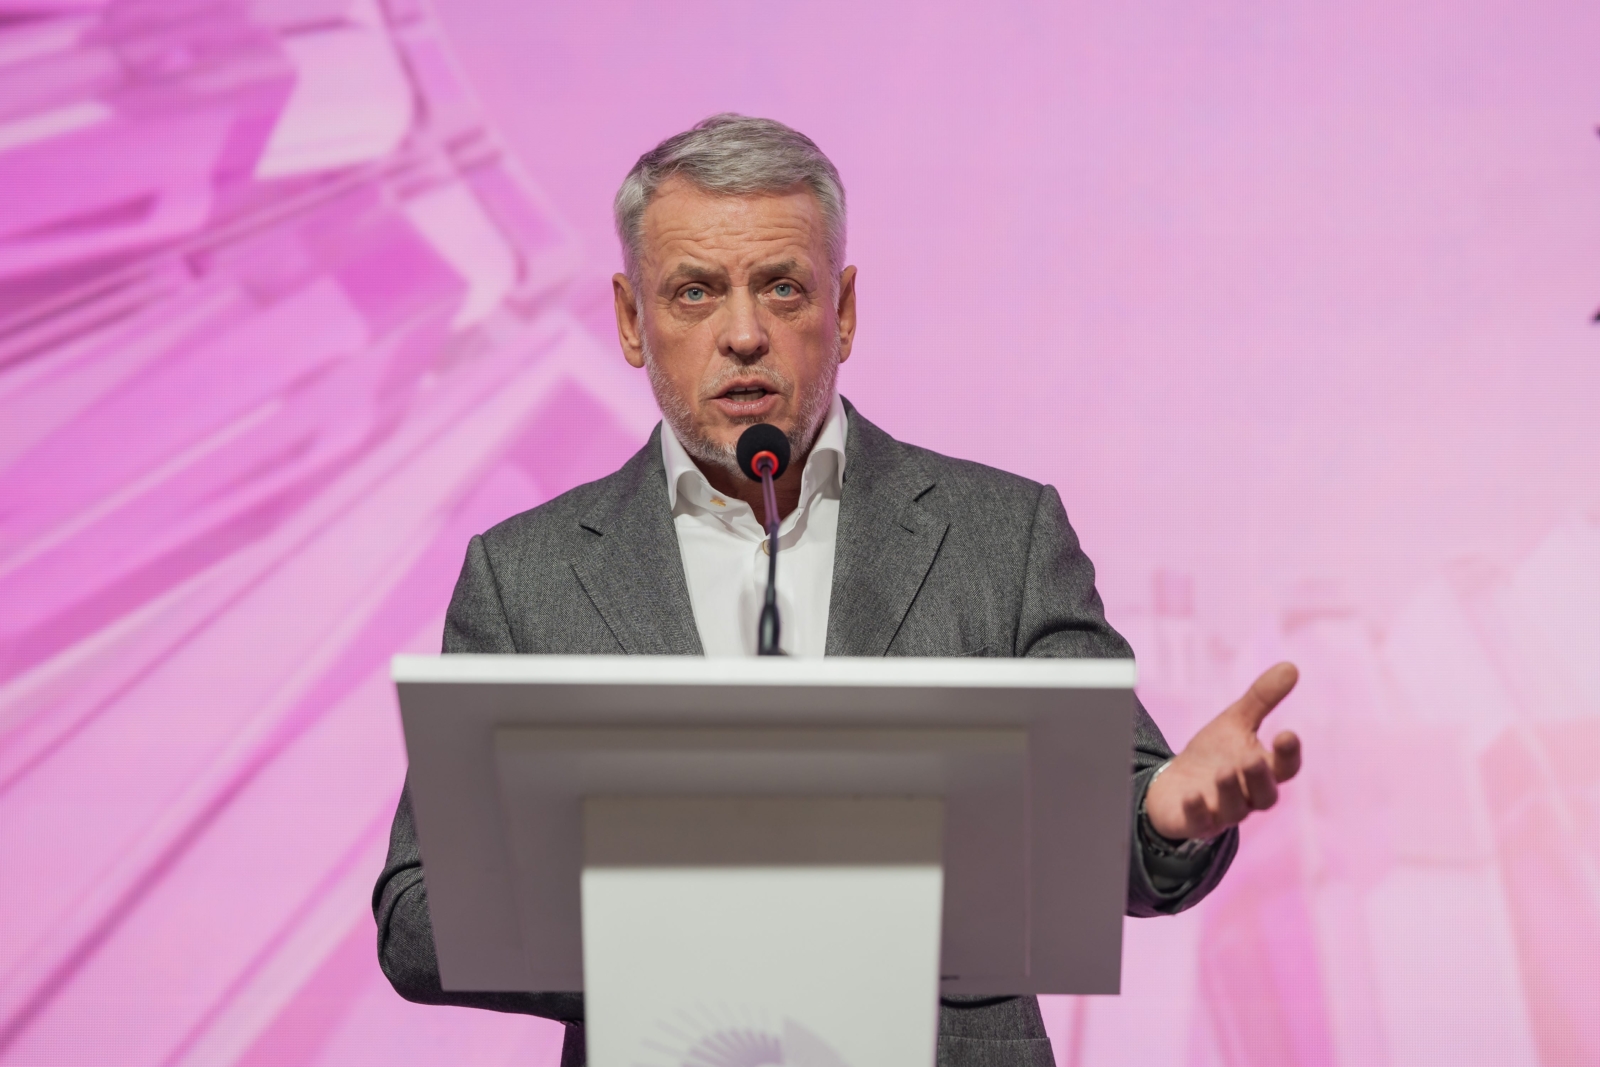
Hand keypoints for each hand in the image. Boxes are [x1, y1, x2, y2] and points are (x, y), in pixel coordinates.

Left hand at [1144, 662, 1302, 839]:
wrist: (1175, 786)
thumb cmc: (1213, 755)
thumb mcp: (1235, 722)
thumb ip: (1262, 698)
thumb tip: (1291, 666)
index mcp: (1263, 771)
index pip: (1285, 767)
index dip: (1289, 754)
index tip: (1288, 733)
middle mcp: (1248, 796)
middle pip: (1265, 795)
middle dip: (1260, 778)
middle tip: (1253, 759)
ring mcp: (1222, 812)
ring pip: (1235, 809)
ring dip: (1231, 791)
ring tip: (1224, 772)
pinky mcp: (1196, 823)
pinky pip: (1200, 821)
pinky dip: (1198, 809)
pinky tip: (1192, 795)